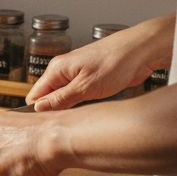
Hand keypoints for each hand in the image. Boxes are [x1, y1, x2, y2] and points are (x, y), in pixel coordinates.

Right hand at [26, 16, 172, 111]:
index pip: (35, 94)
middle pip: (48, 97)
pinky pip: (78, 96)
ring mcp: (77, 75)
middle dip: (54, 111)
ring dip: (70, 108)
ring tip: (80, 116)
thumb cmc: (116, 61)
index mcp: (57, 69)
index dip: (38, 111)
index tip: (47, 124)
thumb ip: (60, 99)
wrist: (141, 51)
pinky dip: (82, 104)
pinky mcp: (90, 79)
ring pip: (63, 97)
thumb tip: (38, 108)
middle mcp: (64, 71)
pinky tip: (90, 109)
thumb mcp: (85, 87)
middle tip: (66, 123)